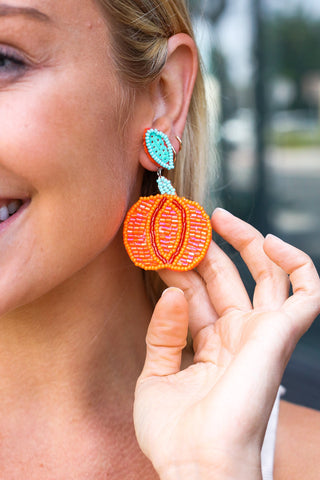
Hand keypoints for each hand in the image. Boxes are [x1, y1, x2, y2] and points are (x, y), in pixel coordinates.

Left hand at [133, 208, 319, 479]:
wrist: (196, 465)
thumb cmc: (175, 432)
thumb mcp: (156, 376)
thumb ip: (163, 333)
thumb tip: (173, 292)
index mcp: (212, 345)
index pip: (197, 293)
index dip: (178, 268)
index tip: (155, 246)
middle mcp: (239, 335)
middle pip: (225, 277)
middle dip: (202, 249)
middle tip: (179, 226)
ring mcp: (262, 333)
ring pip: (263, 274)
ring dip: (243, 242)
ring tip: (214, 218)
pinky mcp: (282, 335)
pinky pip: (306, 291)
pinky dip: (296, 263)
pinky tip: (269, 240)